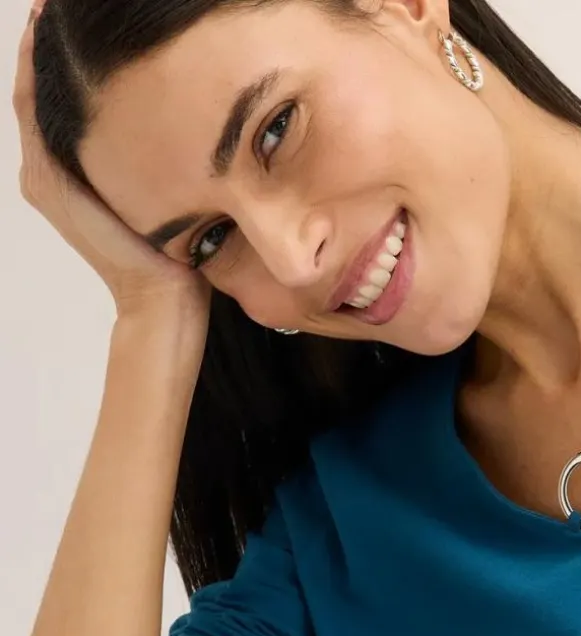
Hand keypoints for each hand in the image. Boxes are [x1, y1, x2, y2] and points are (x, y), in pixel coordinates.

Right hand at [13, 5, 209, 320]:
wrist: (164, 301)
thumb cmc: (178, 254)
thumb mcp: (168, 186)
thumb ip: (160, 149)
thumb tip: (187, 103)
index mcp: (74, 171)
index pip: (60, 96)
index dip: (66, 55)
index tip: (80, 16)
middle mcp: (50, 171)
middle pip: (40, 87)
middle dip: (51, 44)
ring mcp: (46, 176)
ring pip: (32, 92)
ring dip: (38, 48)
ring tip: (51, 6)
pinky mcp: (51, 182)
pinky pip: (34, 111)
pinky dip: (36, 71)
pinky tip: (45, 36)